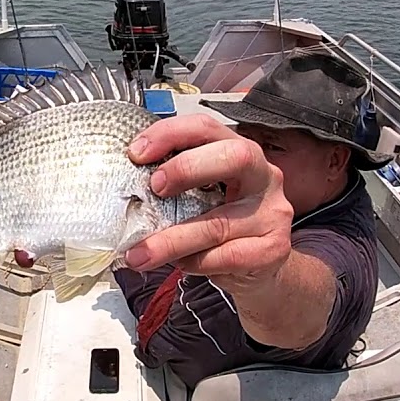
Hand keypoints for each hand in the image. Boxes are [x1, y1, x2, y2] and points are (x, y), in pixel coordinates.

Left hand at [124, 113, 295, 294]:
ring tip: (139, 253)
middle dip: (187, 167)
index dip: (170, 134)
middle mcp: (264, 177)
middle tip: (153, 187)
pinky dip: (195, 262)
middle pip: (233, 157)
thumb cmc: (223, 227)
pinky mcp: (272, 249)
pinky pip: (225, 256)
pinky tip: (180, 264)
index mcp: (241, 153)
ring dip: (171, 239)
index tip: (136, 153)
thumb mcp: (202, 198)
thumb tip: (126, 189)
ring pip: (217, 223)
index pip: (207, 128)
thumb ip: (177, 186)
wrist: (260, 272)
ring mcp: (272, 214)